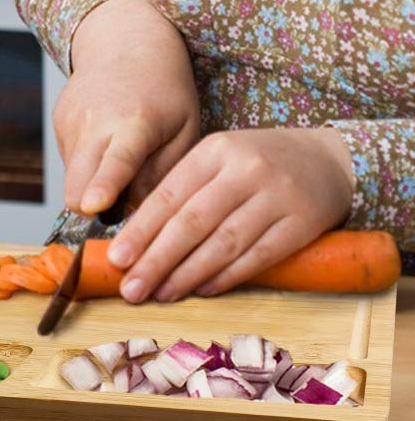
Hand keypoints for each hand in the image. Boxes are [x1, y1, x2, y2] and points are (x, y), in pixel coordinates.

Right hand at [57, 0, 201, 215]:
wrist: (125, 42)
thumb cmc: (165, 89)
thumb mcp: (185, 130)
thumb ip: (165, 174)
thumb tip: (137, 212)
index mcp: (134, 123)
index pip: (116, 161)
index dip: (103, 187)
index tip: (92, 207)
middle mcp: (95, 121)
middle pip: (77, 185)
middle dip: (92, 208)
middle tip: (122, 207)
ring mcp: (71, 121)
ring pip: (72, 180)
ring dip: (94, 185)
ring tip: (123, 160)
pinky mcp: (58, 122)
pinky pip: (70, 162)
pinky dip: (88, 165)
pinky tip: (107, 142)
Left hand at [106, 126, 355, 302]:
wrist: (326, 158)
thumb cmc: (258, 161)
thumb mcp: (220, 158)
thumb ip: (186, 187)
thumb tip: (140, 234)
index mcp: (215, 149)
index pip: (170, 194)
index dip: (141, 229)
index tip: (116, 257)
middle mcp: (244, 170)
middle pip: (192, 221)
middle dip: (156, 258)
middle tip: (131, 287)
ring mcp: (275, 197)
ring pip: (223, 243)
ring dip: (188, 274)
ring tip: (160, 293)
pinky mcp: (302, 224)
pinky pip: (258, 256)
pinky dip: (227, 276)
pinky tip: (202, 290)